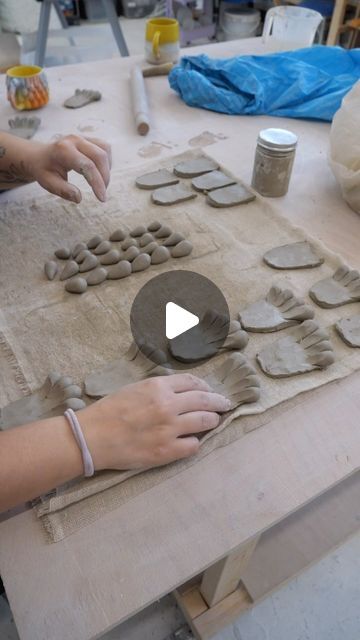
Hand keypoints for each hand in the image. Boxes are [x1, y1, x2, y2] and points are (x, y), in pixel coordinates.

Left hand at [30, 134, 111, 202]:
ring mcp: (83, 137)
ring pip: (105, 150)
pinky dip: (107, 162)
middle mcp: (74, 140)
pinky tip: (99, 172)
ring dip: (107, 169)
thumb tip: (79, 198)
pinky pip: (105, 148)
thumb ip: (63, 191)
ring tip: (101, 183)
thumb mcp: (47, 183)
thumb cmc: (44, 170)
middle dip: (105, 177)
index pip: (88, 166)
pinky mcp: (88, 139)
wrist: (39, 156)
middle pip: (100, 157)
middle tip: (102, 193)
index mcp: (63, 150)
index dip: (98, 183)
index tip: (102, 199)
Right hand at [79, 374, 230, 470]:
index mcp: (158, 387)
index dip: (206, 387)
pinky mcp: (167, 451)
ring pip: (205, 422)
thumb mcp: (135, 388)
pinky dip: (194, 442)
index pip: (193, 382)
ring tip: (213, 422)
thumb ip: (159, 388)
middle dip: (219, 402)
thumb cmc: (109, 411)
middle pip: (205, 400)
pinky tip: (190, 442)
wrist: (91, 437)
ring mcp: (169, 429)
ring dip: (212, 421)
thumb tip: (181, 392)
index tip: (211, 391)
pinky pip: (194, 446)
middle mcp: (168, 405)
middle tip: (225, 405)